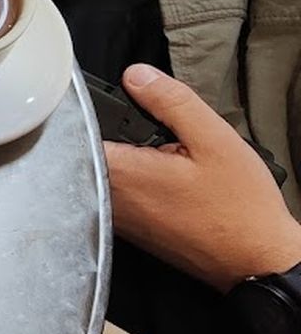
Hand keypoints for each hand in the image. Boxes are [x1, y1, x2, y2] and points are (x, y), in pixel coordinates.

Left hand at [103, 64, 300, 291]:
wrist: (255, 258)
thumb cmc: (239, 207)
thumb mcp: (212, 139)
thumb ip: (170, 102)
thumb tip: (137, 75)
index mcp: (120, 172)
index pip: (77, 131)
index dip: (91, 111)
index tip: (114, 105)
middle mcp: (108, 198)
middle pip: (90, 151)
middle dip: (115, 134)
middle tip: (154, 134)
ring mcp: (116, 218)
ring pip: (104, 173)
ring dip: (127, 159)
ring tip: (165, 160)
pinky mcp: (130, 231)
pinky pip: (119, 195)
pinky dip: (137, 182)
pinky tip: (167, 182)